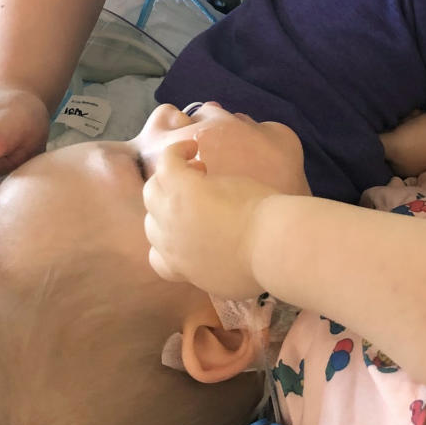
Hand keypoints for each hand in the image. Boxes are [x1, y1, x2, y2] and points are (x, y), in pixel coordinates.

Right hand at [143, 140, 278, 298]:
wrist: (272, 246)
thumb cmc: (265, 260)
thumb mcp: (233, 278)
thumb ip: (217, 266)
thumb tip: (221, 256)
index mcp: (183, 268)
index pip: (158, 256)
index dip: (169, 237)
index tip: (190, 225)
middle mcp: (170, 245)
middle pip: (152, 220)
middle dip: (172, 205)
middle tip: (201, 192)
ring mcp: (172, 216)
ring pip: (152, 190)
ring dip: (171, 178)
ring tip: (199, 169)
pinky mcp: (182, 190)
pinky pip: (166, 163)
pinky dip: (175, 152)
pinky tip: (193, 147)